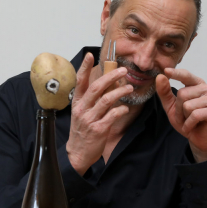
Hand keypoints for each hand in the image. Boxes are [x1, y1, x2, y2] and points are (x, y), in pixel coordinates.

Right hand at [66, 53, 132, 174]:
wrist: (78, 152)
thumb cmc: (82, 130)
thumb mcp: (82, 112)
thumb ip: (93, 99)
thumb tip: (109, 83)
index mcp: (77, 102)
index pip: (80, 81)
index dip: (84, 68)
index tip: (90, 55)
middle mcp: (81, 109)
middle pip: (96, 87)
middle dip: (111, 76)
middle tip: (124, 70)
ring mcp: (89, 119)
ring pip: (106, 100)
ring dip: (120, 92)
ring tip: (129, 88)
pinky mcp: (98, 129)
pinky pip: (112, 115)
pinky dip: (121, 110)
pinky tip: (124, 108)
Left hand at [156, 68, 206, 162]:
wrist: (199, 138)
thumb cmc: (187, 121)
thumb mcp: (172, 106)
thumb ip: (165, 93)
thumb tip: (160, 76)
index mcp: (196, 85)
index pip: (186, 76)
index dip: (177, 73)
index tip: (166, 71)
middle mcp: (205, 89)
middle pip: (182, 94)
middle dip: (178, 109)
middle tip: (184, 116)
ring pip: (187, 105)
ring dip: (184, 117)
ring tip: (189, 121)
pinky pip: (195, 115)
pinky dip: (189, 124)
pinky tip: (191, 127)